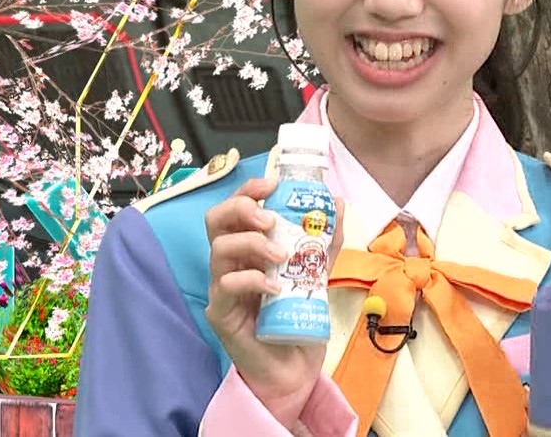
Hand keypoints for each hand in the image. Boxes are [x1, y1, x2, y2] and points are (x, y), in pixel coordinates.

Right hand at [204, 178, 343, 428]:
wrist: (294, 365)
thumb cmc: (296, 317)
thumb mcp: (316, 272)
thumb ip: (324, 240)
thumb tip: (336, 201)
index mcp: (246, 247)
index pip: (235, 208)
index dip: (248, 190)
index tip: (272, 184)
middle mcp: (229, 263)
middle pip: (215, 220)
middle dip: (241, 208)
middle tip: (269, 219)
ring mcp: (221, 288)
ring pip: (219, 250)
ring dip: (253, 244)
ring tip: (281, 256)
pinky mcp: (221, 313)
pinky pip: (226, 286)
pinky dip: (252, 280)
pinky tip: (275, 287)